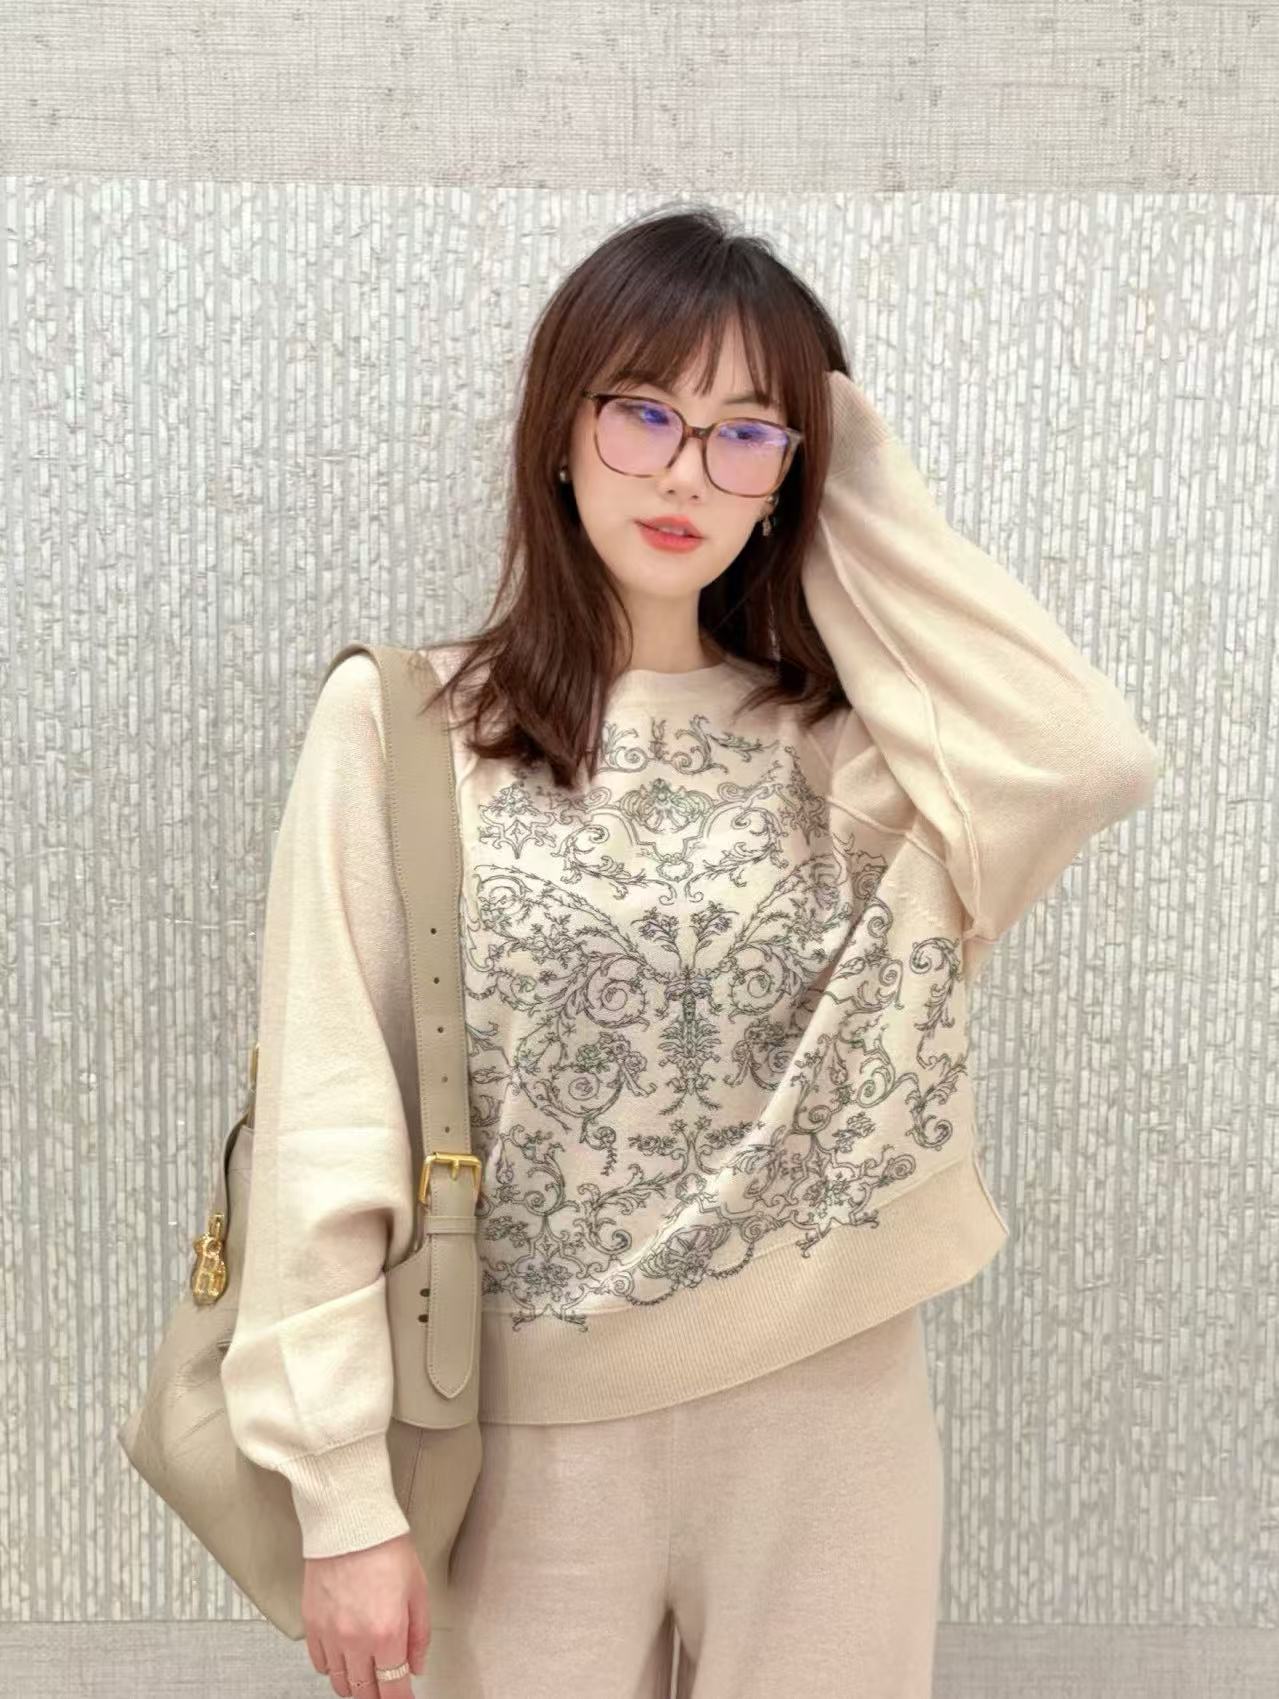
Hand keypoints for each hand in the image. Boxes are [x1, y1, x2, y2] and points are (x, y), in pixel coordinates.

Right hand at [302, 1532, 430, 1696]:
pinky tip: (344, 1658)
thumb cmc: (386, 1548)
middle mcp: (355, 1640)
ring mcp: (330, 1635)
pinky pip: (320, 1664)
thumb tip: (417, 1666)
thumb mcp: (418, 1590)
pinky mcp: (311, 1625)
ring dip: (355, 1686)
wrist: (350, 1523)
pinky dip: (332, 1668)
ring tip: (366, 1676)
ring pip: (340, 1683)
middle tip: (387, 1687)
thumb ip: (419, 1635)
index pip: (393, 1689)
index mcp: (387, 1633)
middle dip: (378, 1695)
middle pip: (364, 1692)